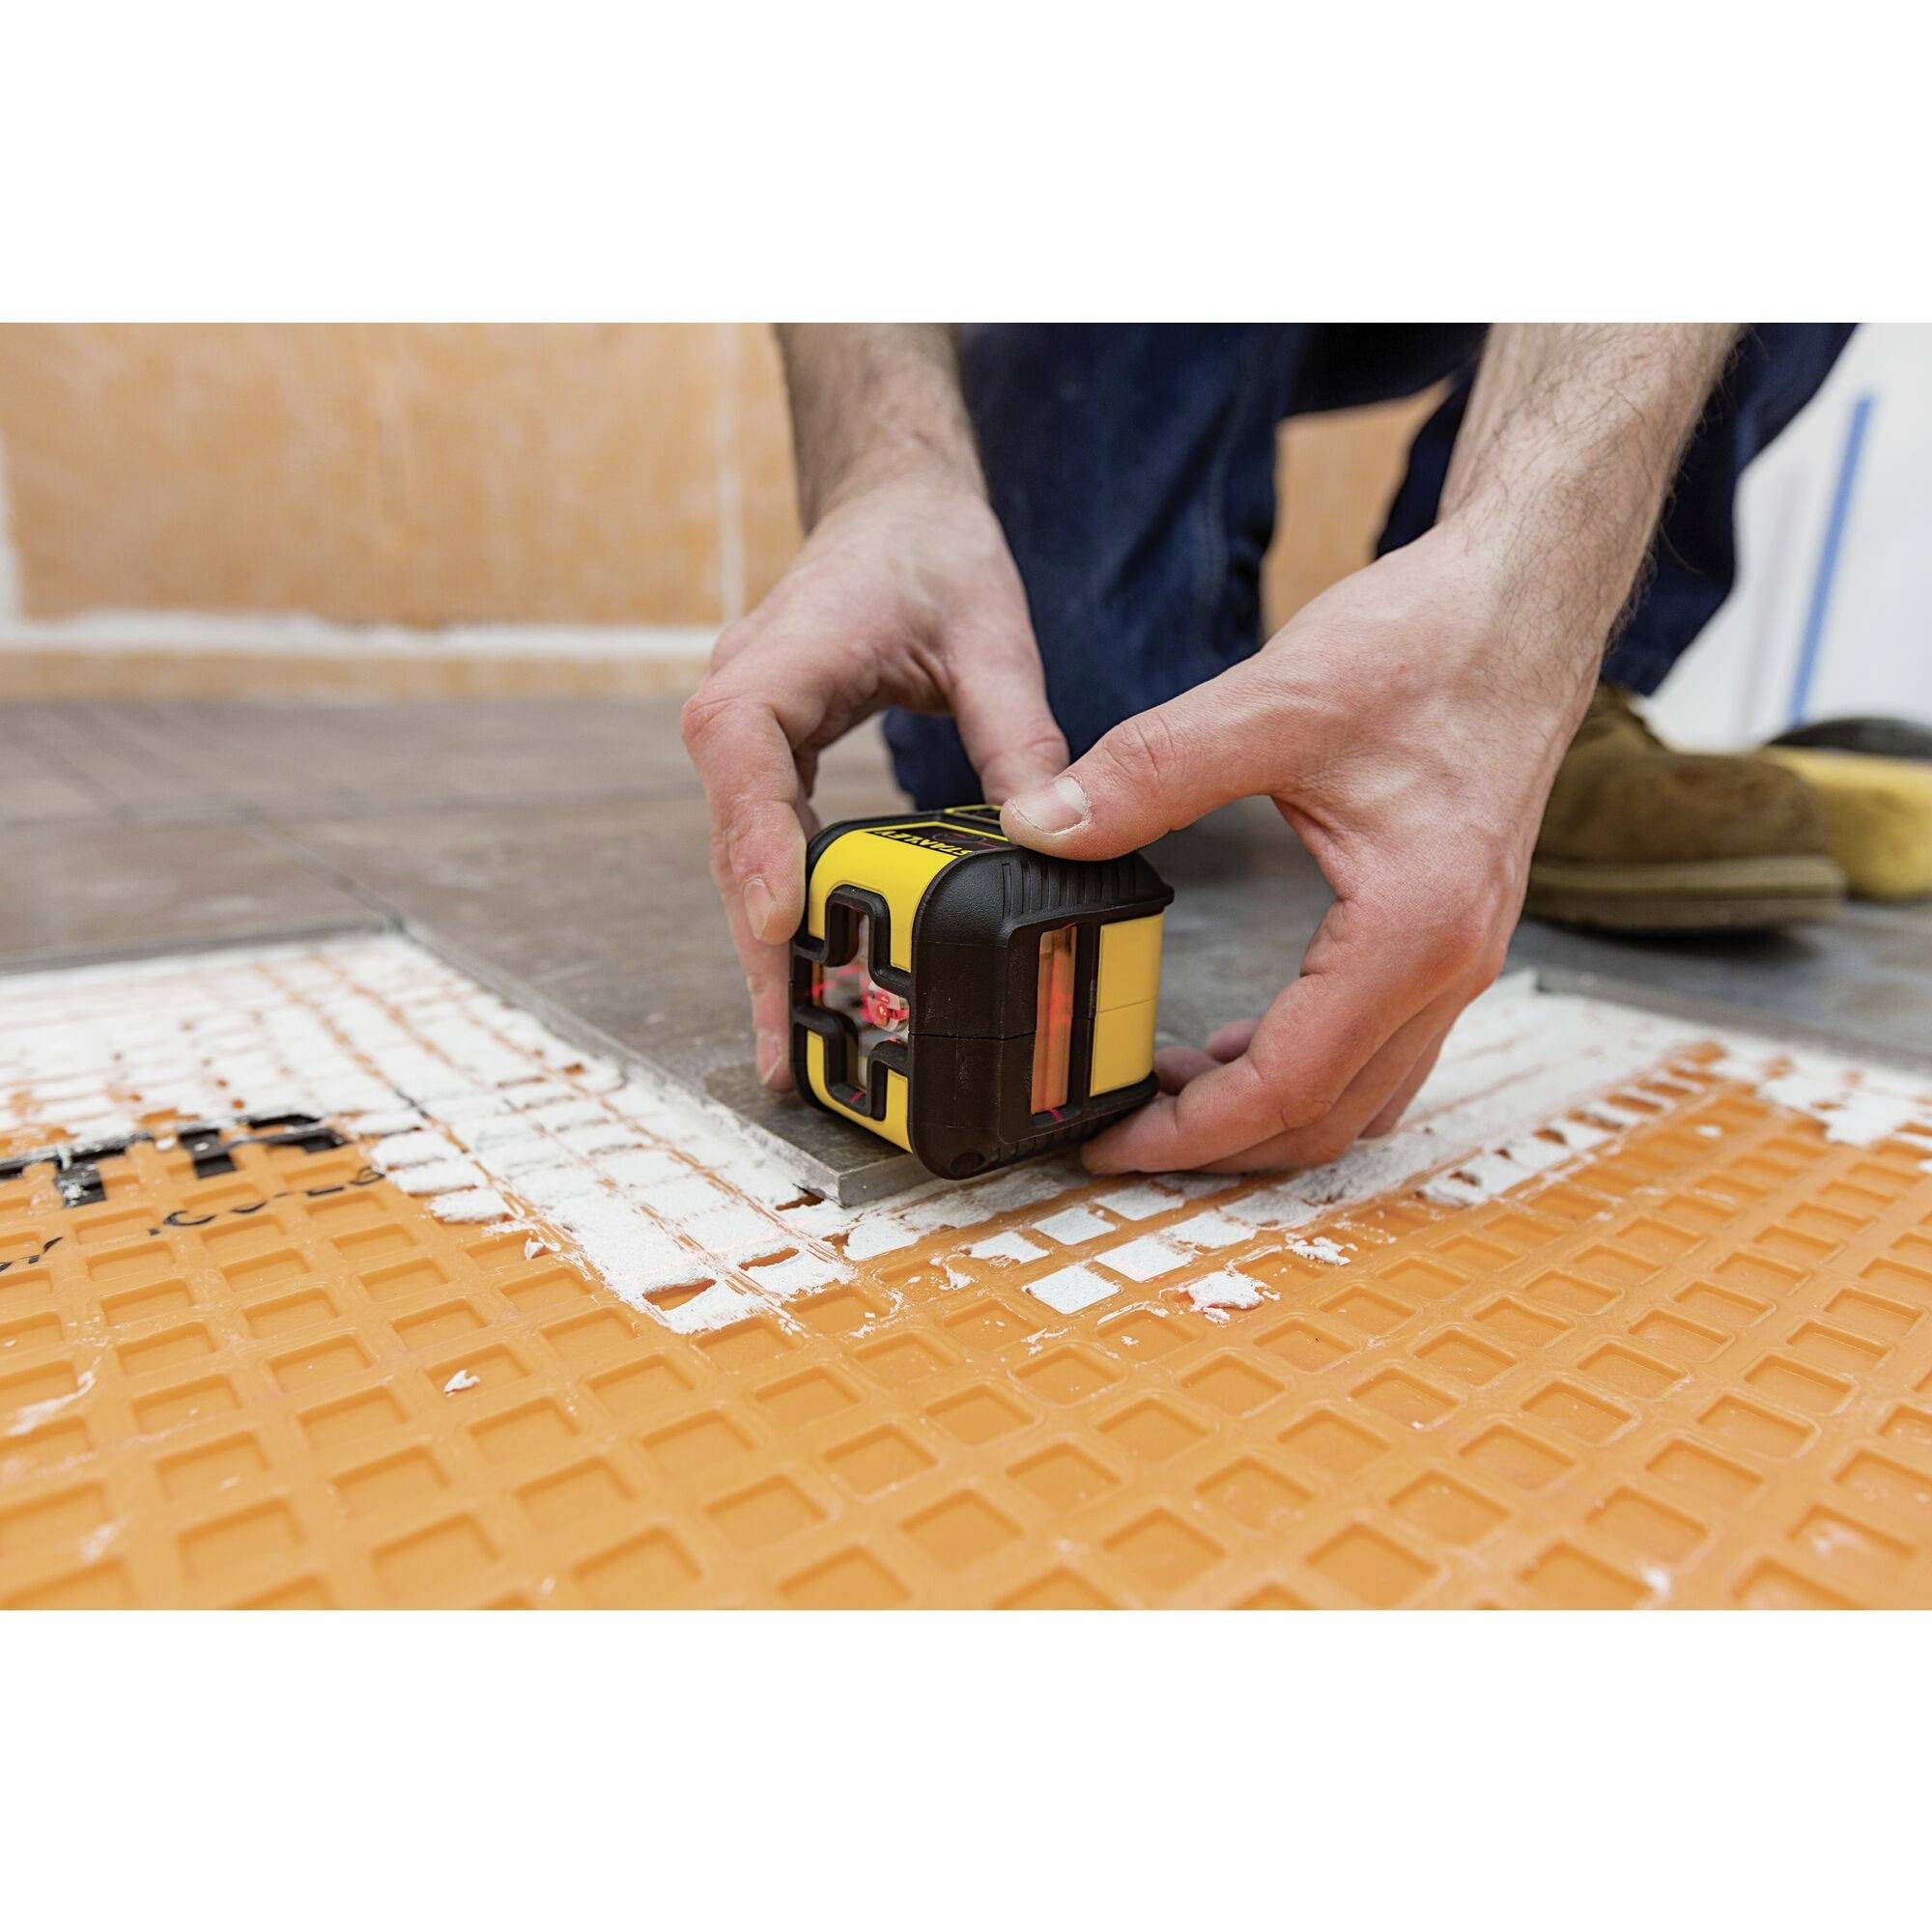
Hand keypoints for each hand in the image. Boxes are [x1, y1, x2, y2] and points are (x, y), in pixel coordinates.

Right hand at [682, 470, 1067, 1088]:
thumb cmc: (934, 556)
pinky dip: (781, 908)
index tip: (778, 918)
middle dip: (759, 942)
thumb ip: (1019, 735)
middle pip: (734, 833)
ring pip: (740, 852)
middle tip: (786, 1047)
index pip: (743, 744)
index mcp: (786, 655)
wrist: (894, 507)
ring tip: (789, 1044)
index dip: (757, 835)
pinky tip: (805, 975)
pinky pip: (762, 842)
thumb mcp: (994, 639)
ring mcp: (748, 732)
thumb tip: (1046, 838)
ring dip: (763, 944)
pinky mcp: (768, 757)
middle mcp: (744, 698)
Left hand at [999, 519, 1597, 1171]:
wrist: (1525, 603)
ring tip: (1165, 1090)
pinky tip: (1238, 1042)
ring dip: (1264, 1114)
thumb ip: (1149, 770)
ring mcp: (1461, 958)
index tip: (1106, 1142)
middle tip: (1117, 1133)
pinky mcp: (1451, 936)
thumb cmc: (1430, 645)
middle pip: (1327, 1120)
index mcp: (1412, 929)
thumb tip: (1044, 825)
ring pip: (1359, 1098)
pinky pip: (1379, 1049)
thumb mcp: (1274, 702)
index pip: (1288, 1085)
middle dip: (1218, 1145)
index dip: (1188, 1131)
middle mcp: (1450, 965)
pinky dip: (1306, 1073)